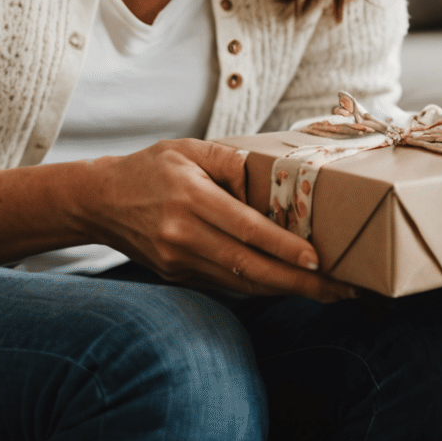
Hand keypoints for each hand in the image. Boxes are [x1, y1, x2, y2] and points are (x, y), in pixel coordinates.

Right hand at [80, 139, 354, 301]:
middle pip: (249, 267)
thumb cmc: (149, 168)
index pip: (245, 229)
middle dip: (300, 283)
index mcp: (190, 198)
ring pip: (242, 282)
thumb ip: (231, 161)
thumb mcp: (188, 148)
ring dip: (287, 290)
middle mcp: (184, 235)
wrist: (99, 202)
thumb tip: (272, 185)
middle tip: (342, 291)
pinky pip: (228, 284)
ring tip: (328, 292)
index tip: (318, 261)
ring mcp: (179, 261)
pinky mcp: (178, 275)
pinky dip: (261, 286)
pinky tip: (290, 285)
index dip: (283, 247)